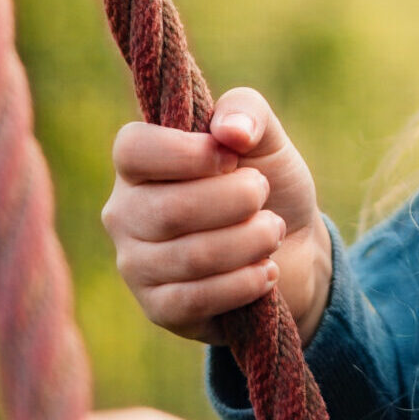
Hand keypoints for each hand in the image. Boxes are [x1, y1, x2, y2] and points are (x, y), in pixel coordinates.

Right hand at [103, 87, 331, 345]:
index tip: (231, 157)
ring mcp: (136, 264)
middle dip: (239, 201)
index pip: (132, 149)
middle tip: (265, 197)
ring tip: (273, 231)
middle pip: (171, 210)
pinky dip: (244, 282)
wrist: (294, 249)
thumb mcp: (266, 138)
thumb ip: (246, 111)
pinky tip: (266, 270)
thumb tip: (230, 131)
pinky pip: (195, 299)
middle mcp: (125, 213)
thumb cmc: (267, 185)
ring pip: (191, 257)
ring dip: (252, 241)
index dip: (186, 152)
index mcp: (140, 164)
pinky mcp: (159, 308)